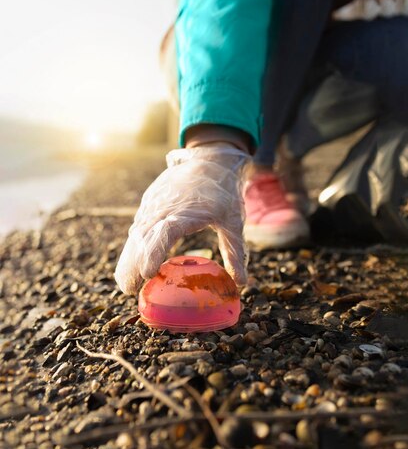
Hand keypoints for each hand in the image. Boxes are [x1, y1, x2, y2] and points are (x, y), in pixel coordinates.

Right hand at [115, 144, 248, 294]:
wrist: (210, 158)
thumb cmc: (224, 190)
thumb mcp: (234, 220)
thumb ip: (235, 251)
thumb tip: (241, 283)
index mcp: (185, 211)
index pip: (164, 234)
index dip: (153, 254)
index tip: (147, 274)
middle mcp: (164, 207)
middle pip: (142, 238)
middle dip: (133, 264)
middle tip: (129, 289)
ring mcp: (154, 204)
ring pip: (137, 233)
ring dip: (129, 257)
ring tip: (125, 283)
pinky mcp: (150, 201)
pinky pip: (138, 225)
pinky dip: (134, 245)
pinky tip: (131, 261)